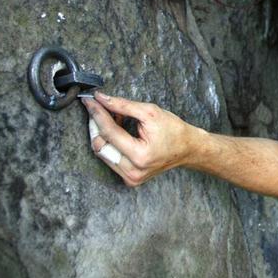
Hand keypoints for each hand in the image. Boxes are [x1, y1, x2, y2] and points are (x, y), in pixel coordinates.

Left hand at [82, 92, 197, 186]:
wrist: (188, 149)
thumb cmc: (173, 130)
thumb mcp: (150, 112)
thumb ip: (123, 105)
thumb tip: (101, 99)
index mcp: (140, 155)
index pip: (109, 132)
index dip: (97, 114)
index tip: (90, 101)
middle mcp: (133, 171)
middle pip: (100, 146)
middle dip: (96, 124)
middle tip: (98, 107)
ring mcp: (131, 178)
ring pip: (102, 153)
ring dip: (102, 133)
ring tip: (112, 118)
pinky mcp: (129, 178)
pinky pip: (109, 159)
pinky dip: (109, 143)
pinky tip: (116, 130)